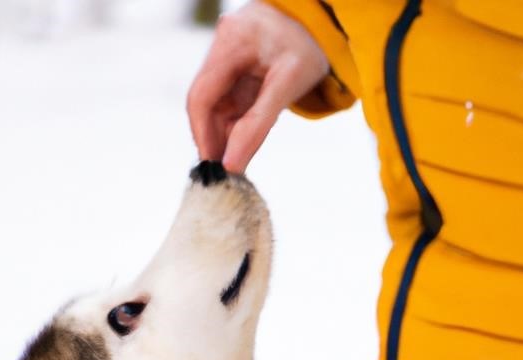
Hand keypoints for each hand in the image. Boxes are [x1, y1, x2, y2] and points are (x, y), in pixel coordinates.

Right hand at [187, 1, 328, 172]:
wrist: (321, 19)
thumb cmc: (308, 44)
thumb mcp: (288, 83)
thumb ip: (258, 124)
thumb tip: (232, 164)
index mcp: (230, 43)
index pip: (200, 97)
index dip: (202, 136)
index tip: (213, 168)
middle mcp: (222, 48)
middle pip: (205, 104)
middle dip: (212, 140)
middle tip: (224, 176)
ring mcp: (227, 60)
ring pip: (216, 108)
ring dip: (223, 139)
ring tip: (234, 168)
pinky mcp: (237, 72)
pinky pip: (229, 105)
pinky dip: (234, 129)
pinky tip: (240, 149)